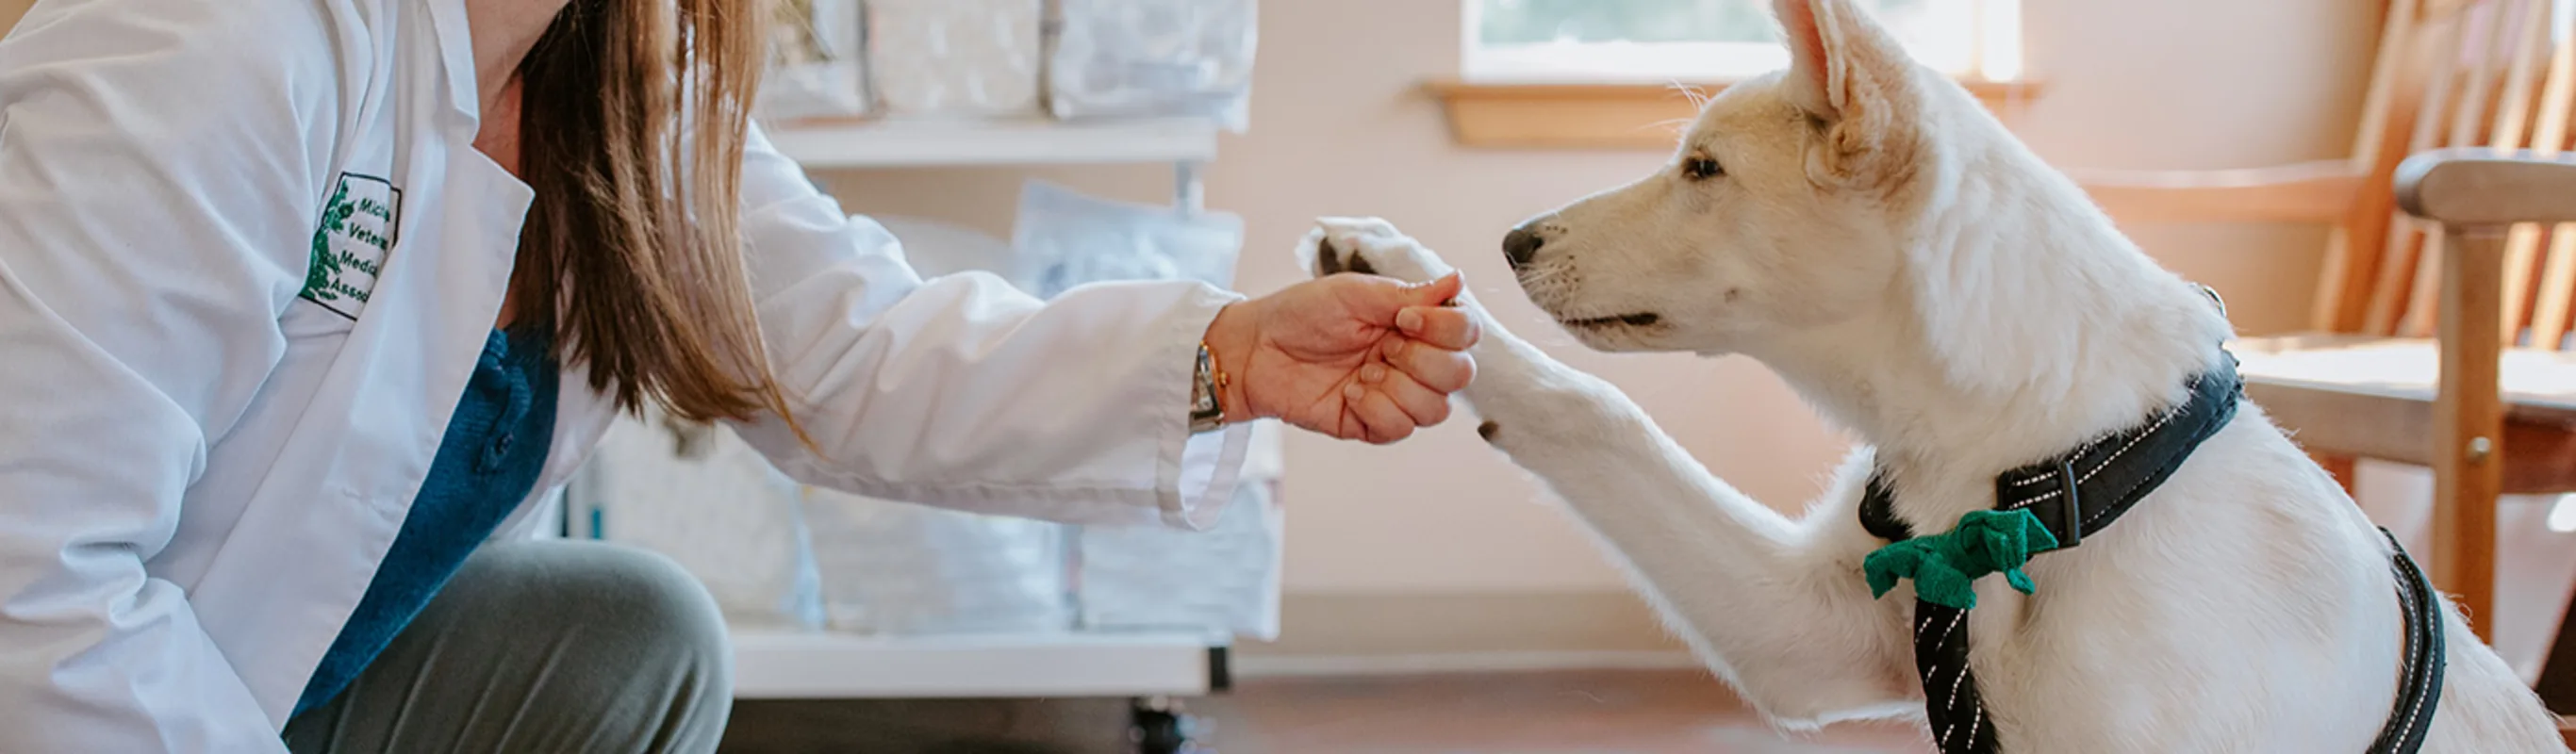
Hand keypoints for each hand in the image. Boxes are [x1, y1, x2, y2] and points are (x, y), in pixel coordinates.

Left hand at [1202, 272, 1479, 443]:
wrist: (1257, 349)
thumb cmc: (1302, 313)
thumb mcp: (1355, 294)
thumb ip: (1409, 294)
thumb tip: (1458, 281)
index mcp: (1415, 324)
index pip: (1466, 333)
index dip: (1446, 329)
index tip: (1404, 318)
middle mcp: (1413, 361)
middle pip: (1460, 375)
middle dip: (1422, 361)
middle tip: (1382, 346)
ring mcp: (1395, 395)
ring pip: (1436, 409)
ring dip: (1398, 387)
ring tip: (1362, 372)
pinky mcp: (1372, 424)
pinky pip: (1400, 429)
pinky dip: (1377, 409)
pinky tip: (1350, 394)